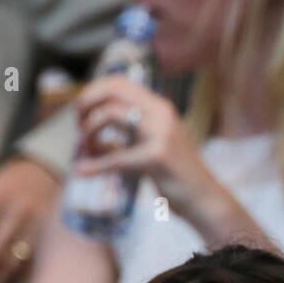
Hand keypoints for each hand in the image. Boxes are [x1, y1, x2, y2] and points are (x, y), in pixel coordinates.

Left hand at [72, 76, 221, 226]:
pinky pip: (117, 157)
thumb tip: (91, 140)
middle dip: (86, 103)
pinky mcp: (158, 157)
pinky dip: (96, 165)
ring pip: (110, 114)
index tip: (81, 113)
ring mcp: (161, 133)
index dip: (93, 91)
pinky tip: (82, 172)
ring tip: (84, 148)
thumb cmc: (177, 178)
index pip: (119, 82)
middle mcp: (161, 113)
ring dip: (88, 130)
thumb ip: (125, 140)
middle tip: (78, 125)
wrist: (205, 200)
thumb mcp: (149, 149)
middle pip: (112, 90)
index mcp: (159, 107)